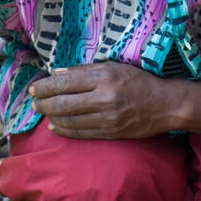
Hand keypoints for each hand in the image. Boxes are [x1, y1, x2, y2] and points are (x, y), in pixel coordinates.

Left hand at [30, 63, 177, 137]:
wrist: (166, 105)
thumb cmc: (140, 82)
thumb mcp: (114, 67)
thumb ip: (85, 71)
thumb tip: (57, 73)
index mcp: (104, 77)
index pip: (65, 82)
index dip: (46, 86)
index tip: (35, 88)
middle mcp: (104, 98)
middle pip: (63, 102)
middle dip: (43, 103)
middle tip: (34, 102)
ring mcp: (108, 118)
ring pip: (70, 120)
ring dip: (52, 117)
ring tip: (43, 113)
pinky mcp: (111, 132)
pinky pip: (81, 133)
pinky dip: (65, 130)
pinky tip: (56, 126)